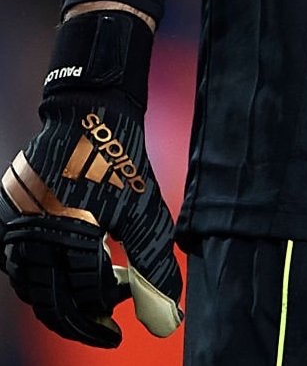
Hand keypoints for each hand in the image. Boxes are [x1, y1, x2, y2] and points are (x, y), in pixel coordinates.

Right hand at [0, 11, 182, 347]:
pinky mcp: (5, 214)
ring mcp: (14, 226)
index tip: (125, 308)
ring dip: (57, 295)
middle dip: (79, 314)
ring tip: (87, 294)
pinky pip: (15, 259)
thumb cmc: (120, 159)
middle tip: (104, 318)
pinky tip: (62, 270)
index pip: (82, 299)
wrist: (90, 111)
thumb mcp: (145, 212)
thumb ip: (153, 265)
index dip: (105, 312)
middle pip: (50, 300)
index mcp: (69, 238)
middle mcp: (33, 237)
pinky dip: (38, 272)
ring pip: (29, 283)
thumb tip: (169, 312)